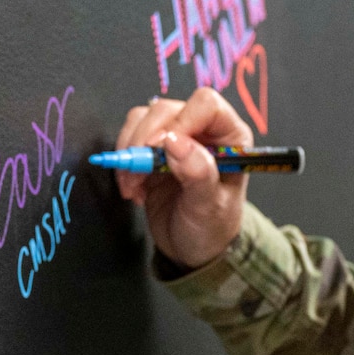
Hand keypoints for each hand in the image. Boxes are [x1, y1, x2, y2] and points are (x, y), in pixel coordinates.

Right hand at [113, 85, 252, 270]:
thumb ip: (198, 174)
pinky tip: (133, 187)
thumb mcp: (209, 207)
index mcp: (230, 137)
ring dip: (131, 150)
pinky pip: (129, 136)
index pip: (205, 105)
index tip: (162, 149)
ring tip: (135, 184)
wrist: (194, 250)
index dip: (181, 122)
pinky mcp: (152, 149)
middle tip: (141, 172)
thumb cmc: (212, 228)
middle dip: (147, 139)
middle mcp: (203, 130)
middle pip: (167, 109)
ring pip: (143, 118)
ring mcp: (176, 138)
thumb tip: (176, 142)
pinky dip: (123, 160)